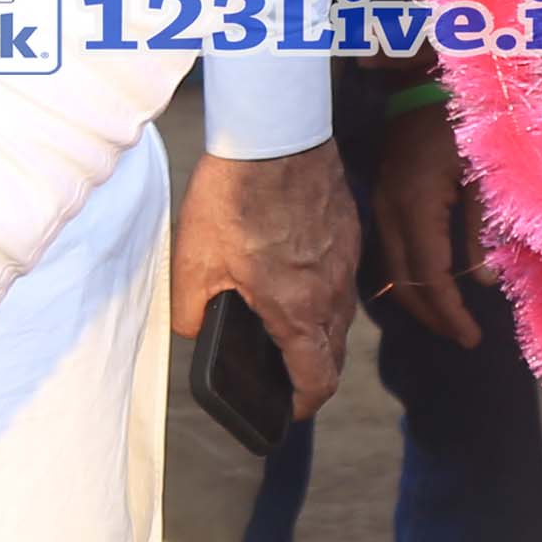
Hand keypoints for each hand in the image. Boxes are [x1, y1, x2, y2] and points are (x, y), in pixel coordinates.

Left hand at [172, 141, 357, 419]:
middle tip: (283, 369)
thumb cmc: (234, 196)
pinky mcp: (349, 231)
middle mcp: (332, 293)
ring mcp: (346, 261)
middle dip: (311, 371)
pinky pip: (342, 276)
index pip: (318, 381)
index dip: (302, 405)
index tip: (288, 408)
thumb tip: (196, 331)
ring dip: (319, 329)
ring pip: (340, 315)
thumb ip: (192, 312)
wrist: (276, 133)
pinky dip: (323, 288)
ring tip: (285, 318)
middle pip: (334, 354)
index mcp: (297, 312)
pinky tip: (294, 268)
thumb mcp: (192, 264)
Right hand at [361, 103, 477, 348]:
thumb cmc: (462, 123)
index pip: (429, 276)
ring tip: (450, 321)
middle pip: (402, 282)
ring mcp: (380, 206)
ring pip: (392, 270)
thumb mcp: (482, 175)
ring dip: (419, 300)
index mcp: (416, 206)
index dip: (449, 312)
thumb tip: (484, 282)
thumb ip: (480, 230)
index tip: (472, 337)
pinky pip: (391, 251)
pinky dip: (410, 277)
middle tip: (462, 337)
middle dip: (432, 316)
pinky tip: (432, 288)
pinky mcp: (382, 200)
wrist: (424, 81)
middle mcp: (389, 212)